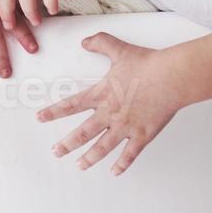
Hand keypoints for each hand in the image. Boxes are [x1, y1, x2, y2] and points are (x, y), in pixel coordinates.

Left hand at [36, 32, 188, 175]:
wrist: (171, 77)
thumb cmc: (148, 64)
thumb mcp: (119, 49)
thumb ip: (100, 43)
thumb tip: (85, 41)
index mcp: (101, 94)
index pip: (71, 105)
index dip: (53, 112)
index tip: (40, 118)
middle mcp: (109, 114)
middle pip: (82, 133)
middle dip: (66, 144)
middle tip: (55, 152)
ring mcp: (125, 127)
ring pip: (102, 147)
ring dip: (89, 158)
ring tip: (79, 165)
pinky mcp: (143, 135)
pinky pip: (130, 154)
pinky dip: (122, 164)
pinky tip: (115, 172)